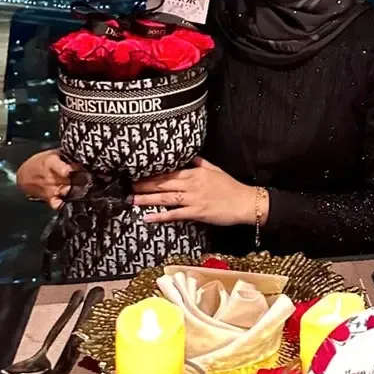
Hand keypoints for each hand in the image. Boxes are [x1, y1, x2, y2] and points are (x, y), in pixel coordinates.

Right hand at [16, 150, 81, 209]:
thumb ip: (66, 154)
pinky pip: (59, 205)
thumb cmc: (39, 162)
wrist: (23, 175)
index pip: (65, 169)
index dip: (76, 170)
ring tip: (85, 184)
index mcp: (50, 163)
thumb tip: (81, 155)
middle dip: (82, 178)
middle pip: (72, 180)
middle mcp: (50, 178)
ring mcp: (50, 190)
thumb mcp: (52, 153)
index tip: (83, 168)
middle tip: (89, 175)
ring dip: (78, 189)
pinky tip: (73, 199)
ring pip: (70, 191)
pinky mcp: (49, 199)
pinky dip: (66, 203)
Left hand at [132, 157, 265, 226]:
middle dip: (145, 184)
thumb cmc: (231, 186)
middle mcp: (192, 184)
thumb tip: (188, 156)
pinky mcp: (197, 212)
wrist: (245, 202)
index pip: (170, 171)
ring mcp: (194, 198)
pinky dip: (161, 216)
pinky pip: (175, 214)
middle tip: (129, 186)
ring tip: (132, 200)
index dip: (154, 172)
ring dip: (148, 199)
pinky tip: (148, 217)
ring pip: (166, 197)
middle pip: (164, 183)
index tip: (139, 173)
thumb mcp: (215, 169)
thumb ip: (199, 163)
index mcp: (196, 172)